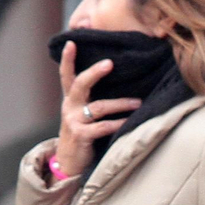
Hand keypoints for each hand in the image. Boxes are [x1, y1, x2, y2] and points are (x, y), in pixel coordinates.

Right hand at [53, 41, 141, 176]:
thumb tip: (117, 83)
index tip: (71, 41)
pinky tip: (130, 121)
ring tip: (138, 102)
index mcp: (71, 100)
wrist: (68, 162)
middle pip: (80, 84)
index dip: (67, 59)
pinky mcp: (81, 136)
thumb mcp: (82, 114)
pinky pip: (103, 127)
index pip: (66, 75)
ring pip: (98, 107)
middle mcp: (70, 107)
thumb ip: (91, 100)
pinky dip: (118, 123)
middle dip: (95, 72)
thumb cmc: (82, 134)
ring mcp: (74, 121)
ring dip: (120, 103)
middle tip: (110, 63)